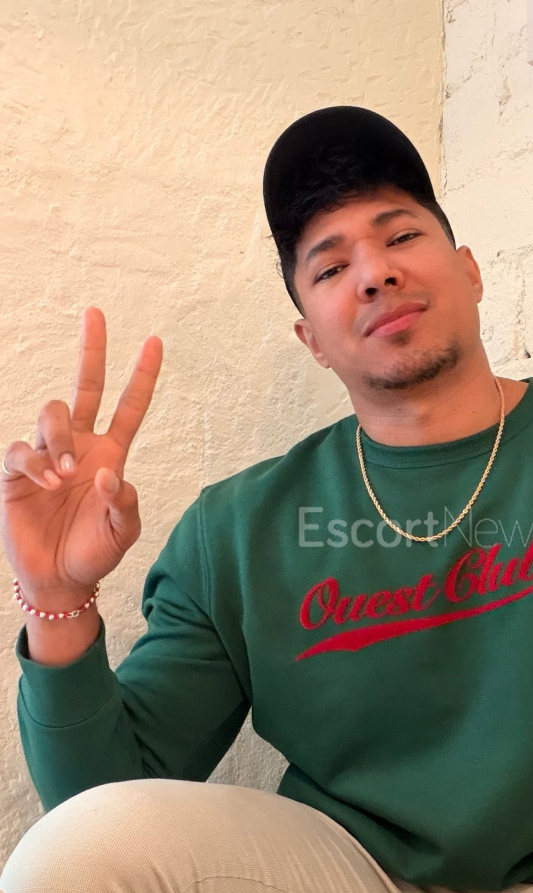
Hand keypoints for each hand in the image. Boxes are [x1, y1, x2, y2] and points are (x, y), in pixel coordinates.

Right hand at [1, 307, 162, 605]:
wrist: (59, 578)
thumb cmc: (95, 553)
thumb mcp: (123, 532)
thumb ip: (124, 503)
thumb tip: (108, 473)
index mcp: (111, 456)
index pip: (129, 408)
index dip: (142, 377)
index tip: (154, 342)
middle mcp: (80, 447)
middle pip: (86, 387)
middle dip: (91, 351)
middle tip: (95, 313)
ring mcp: (48, 455)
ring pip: (52, 413)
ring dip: (61, 437)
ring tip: (66, 474)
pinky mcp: (18, 472)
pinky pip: (22, 450)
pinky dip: (36, 462)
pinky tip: (49, 484)